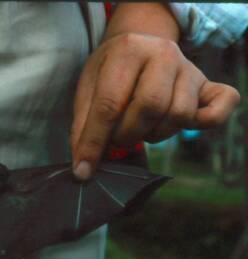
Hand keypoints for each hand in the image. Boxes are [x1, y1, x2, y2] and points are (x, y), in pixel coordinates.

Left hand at [71, 7, 239, 180]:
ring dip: (154, 134)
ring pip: (178, 115)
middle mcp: (163, 54)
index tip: (83, 170)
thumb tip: (83, 164)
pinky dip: (203, 124)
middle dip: (127, 135)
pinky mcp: (208, 85)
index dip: (94, 142)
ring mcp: (189, 68)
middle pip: (149, 107)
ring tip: (140, 128)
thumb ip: (84, 123)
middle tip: (117, 138)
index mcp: (127, 50)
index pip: (109, 104)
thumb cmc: (110, 71)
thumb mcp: (88, 87)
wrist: (139, 45)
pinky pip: (218, 110)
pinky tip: (179, 125)